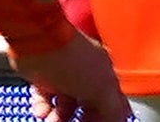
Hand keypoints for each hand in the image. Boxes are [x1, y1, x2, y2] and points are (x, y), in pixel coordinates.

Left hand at [18, 32, 132, 121]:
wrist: (39, 44)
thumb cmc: (73, 59)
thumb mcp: (102, 88)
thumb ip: (113, 109)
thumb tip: (120, 120)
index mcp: (105, 73)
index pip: (111, 101)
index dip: (106, 117)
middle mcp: (86, 74)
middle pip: (88, 105)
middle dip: (83, 120)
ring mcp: (65, 75)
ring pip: (65, 106)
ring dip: (60, 119)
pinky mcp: (44, 77)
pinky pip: (46, 100)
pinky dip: (44, 108)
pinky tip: (42, 111)